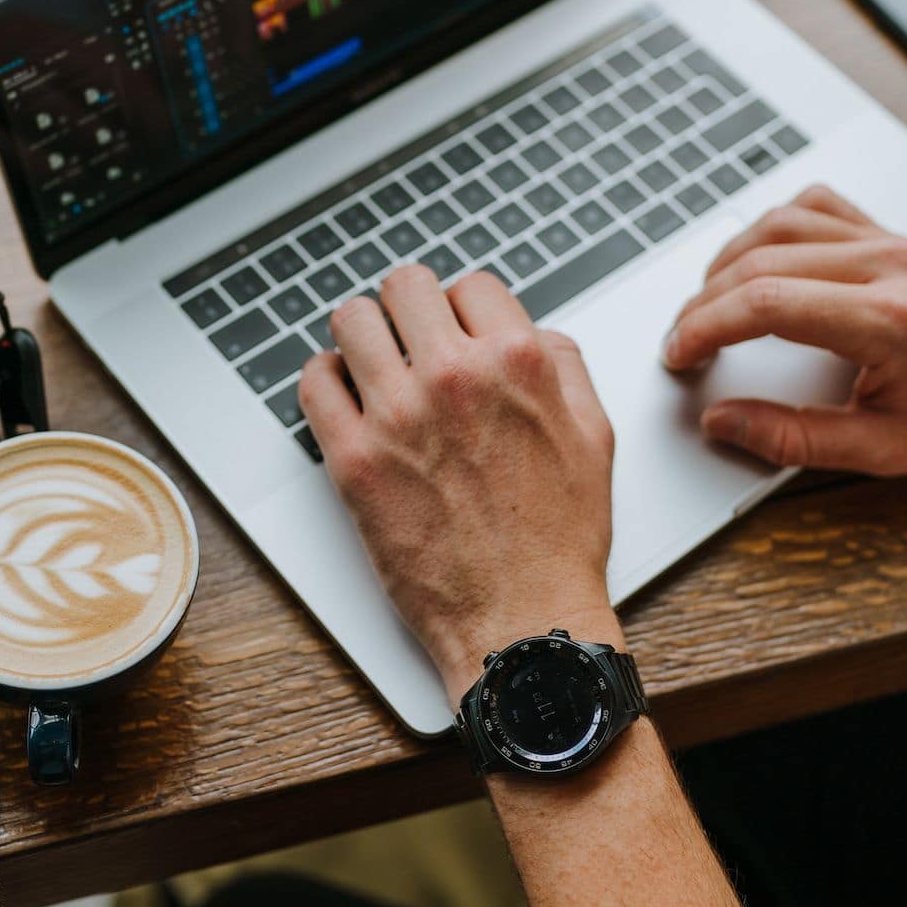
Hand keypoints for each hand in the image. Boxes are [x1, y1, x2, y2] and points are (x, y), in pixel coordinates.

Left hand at [298, 266, 618, 702]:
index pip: (470, 285)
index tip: (454, 332)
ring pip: (350, 320)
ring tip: (371, 364)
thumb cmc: (559, 541)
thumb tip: (530, 332)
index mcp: (519, 363)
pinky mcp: (353, 460)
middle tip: (408, 340)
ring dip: (361, 336)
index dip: (462, 309)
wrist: (523, 622)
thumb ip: (564, 367)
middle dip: (408, 309)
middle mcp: (455, 377)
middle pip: (404, 284)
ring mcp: (398, 415)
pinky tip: (344, 400)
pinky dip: (324, 382)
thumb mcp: (593, 436)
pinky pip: (313, 383)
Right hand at [662, 185, 906, 475]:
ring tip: (708, 306)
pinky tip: (758, 261)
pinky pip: (817, 208)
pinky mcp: (895, 233)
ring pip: (780, 224)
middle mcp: (889, 265)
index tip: (679, 355)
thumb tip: (723, 422)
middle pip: (760, 260)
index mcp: (889, 320)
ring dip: (729, 261)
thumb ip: (794, 437)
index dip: (704, 328)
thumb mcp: (886, 450)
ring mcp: (893, 240)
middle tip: (683, 343)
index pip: (765, 303)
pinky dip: (773, 228)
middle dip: (704, 303)